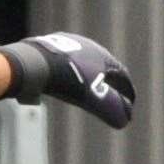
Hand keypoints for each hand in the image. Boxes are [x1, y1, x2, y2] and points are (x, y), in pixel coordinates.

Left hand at [0, 32, 134, 129]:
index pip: (121, 76)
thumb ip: (110, 108)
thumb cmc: (66, 81)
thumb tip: (125, 121)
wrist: (33, 63)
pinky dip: (68, 73)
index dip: (127, 91)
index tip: (130, 104)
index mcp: (103, 56)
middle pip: (104, 67)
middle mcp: (88, 46)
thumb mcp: (92, 97)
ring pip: (83, 63)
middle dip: (110, 83)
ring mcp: (66, 43)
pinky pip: (63, 62)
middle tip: (112, 95)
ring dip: (88, 76)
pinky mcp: (48, 46)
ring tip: (88, 88)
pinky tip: (62, 80)